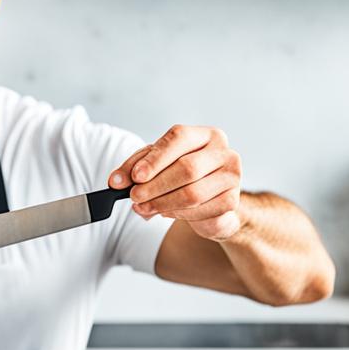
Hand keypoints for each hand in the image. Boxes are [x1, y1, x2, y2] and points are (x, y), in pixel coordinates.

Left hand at [109, 125, 242, 240]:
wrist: (209, 201)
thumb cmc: (181, 176)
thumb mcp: (156, 165)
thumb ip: (135, 169)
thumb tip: (116, 181)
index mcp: (206, 135)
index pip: (179, 138)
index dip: (155, 158)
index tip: (135, 177)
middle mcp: (224, 153)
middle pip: (187, 168)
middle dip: (155, 186)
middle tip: (134, 197)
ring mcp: (231, 177)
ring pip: (192, 193)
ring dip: (162, 203)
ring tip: (143, 208)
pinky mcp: (232, 201)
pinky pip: (200, 211)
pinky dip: (177, 214)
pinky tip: (165, 212)